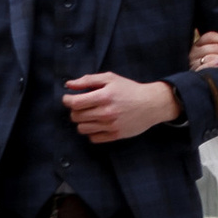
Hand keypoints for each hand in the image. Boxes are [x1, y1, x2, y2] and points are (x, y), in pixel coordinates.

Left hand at [62, 70, 181, 141]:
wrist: (151, 104)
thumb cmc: (129, 89)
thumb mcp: (110, 78)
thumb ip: (88, 80)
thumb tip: (69, 85)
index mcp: (104, 96)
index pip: (74, 103)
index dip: (67, 100)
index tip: (69, 99)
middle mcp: (106, 112)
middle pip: (76, 116)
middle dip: (74, 110)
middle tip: (82, 106)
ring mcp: (110, 126)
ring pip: (82, 129)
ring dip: (82, 121)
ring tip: (90, 115)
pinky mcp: (115, 135)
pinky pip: (93, 138)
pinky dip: (92, 132)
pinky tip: (98, 124)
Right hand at [189, 28, 217, 70]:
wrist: (202, 83)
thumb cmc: (212, 63)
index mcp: (199, 43)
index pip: (210, 36)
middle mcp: (194, 52)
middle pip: (212, 47)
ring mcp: (194, 63)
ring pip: (210, 57)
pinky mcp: (195, 72)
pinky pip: (204, 67)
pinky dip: (214, 64)